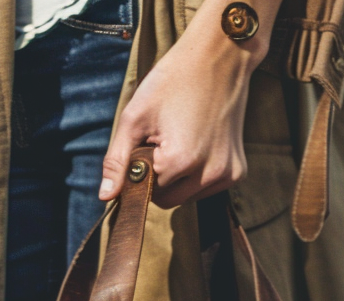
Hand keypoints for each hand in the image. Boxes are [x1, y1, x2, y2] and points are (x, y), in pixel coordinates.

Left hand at [99, 0, 275, 208]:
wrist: (219, 56)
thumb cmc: (173, 80)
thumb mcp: (135, 117)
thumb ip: (117, 161)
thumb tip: (105, 197)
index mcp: (180, 161)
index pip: (147, 192)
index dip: (140, 172)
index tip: (145, 145)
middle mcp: (208, 174)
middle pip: (168, 200)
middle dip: (159, 179)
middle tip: (163, 142)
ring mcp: (227, 175)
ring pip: (187, 197)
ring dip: (178, 179)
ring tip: (182, 141)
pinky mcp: (237, 172)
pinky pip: (206, 189)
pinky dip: (197, 176)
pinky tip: (199, 146)